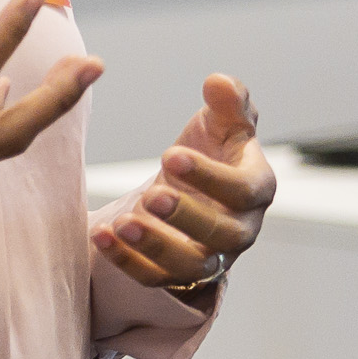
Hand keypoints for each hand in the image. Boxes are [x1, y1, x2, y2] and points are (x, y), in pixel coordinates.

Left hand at [93, 74, 272, 297]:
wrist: (197, 189)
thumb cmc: (215, 150)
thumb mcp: (224, 121)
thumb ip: (228, 100)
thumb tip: (218, 81)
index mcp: (257, 188)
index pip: (244, 190)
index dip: (211, 177)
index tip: (170, 156)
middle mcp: (241, 229)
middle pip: (222, 234)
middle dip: (185, 217)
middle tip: (151, 195)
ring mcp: (211, 257)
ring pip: (190, 264)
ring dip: (156, 246)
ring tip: (122, 224)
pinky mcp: (178, 275)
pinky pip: (155, 277)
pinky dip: (126, 262)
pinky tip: (100, 235)